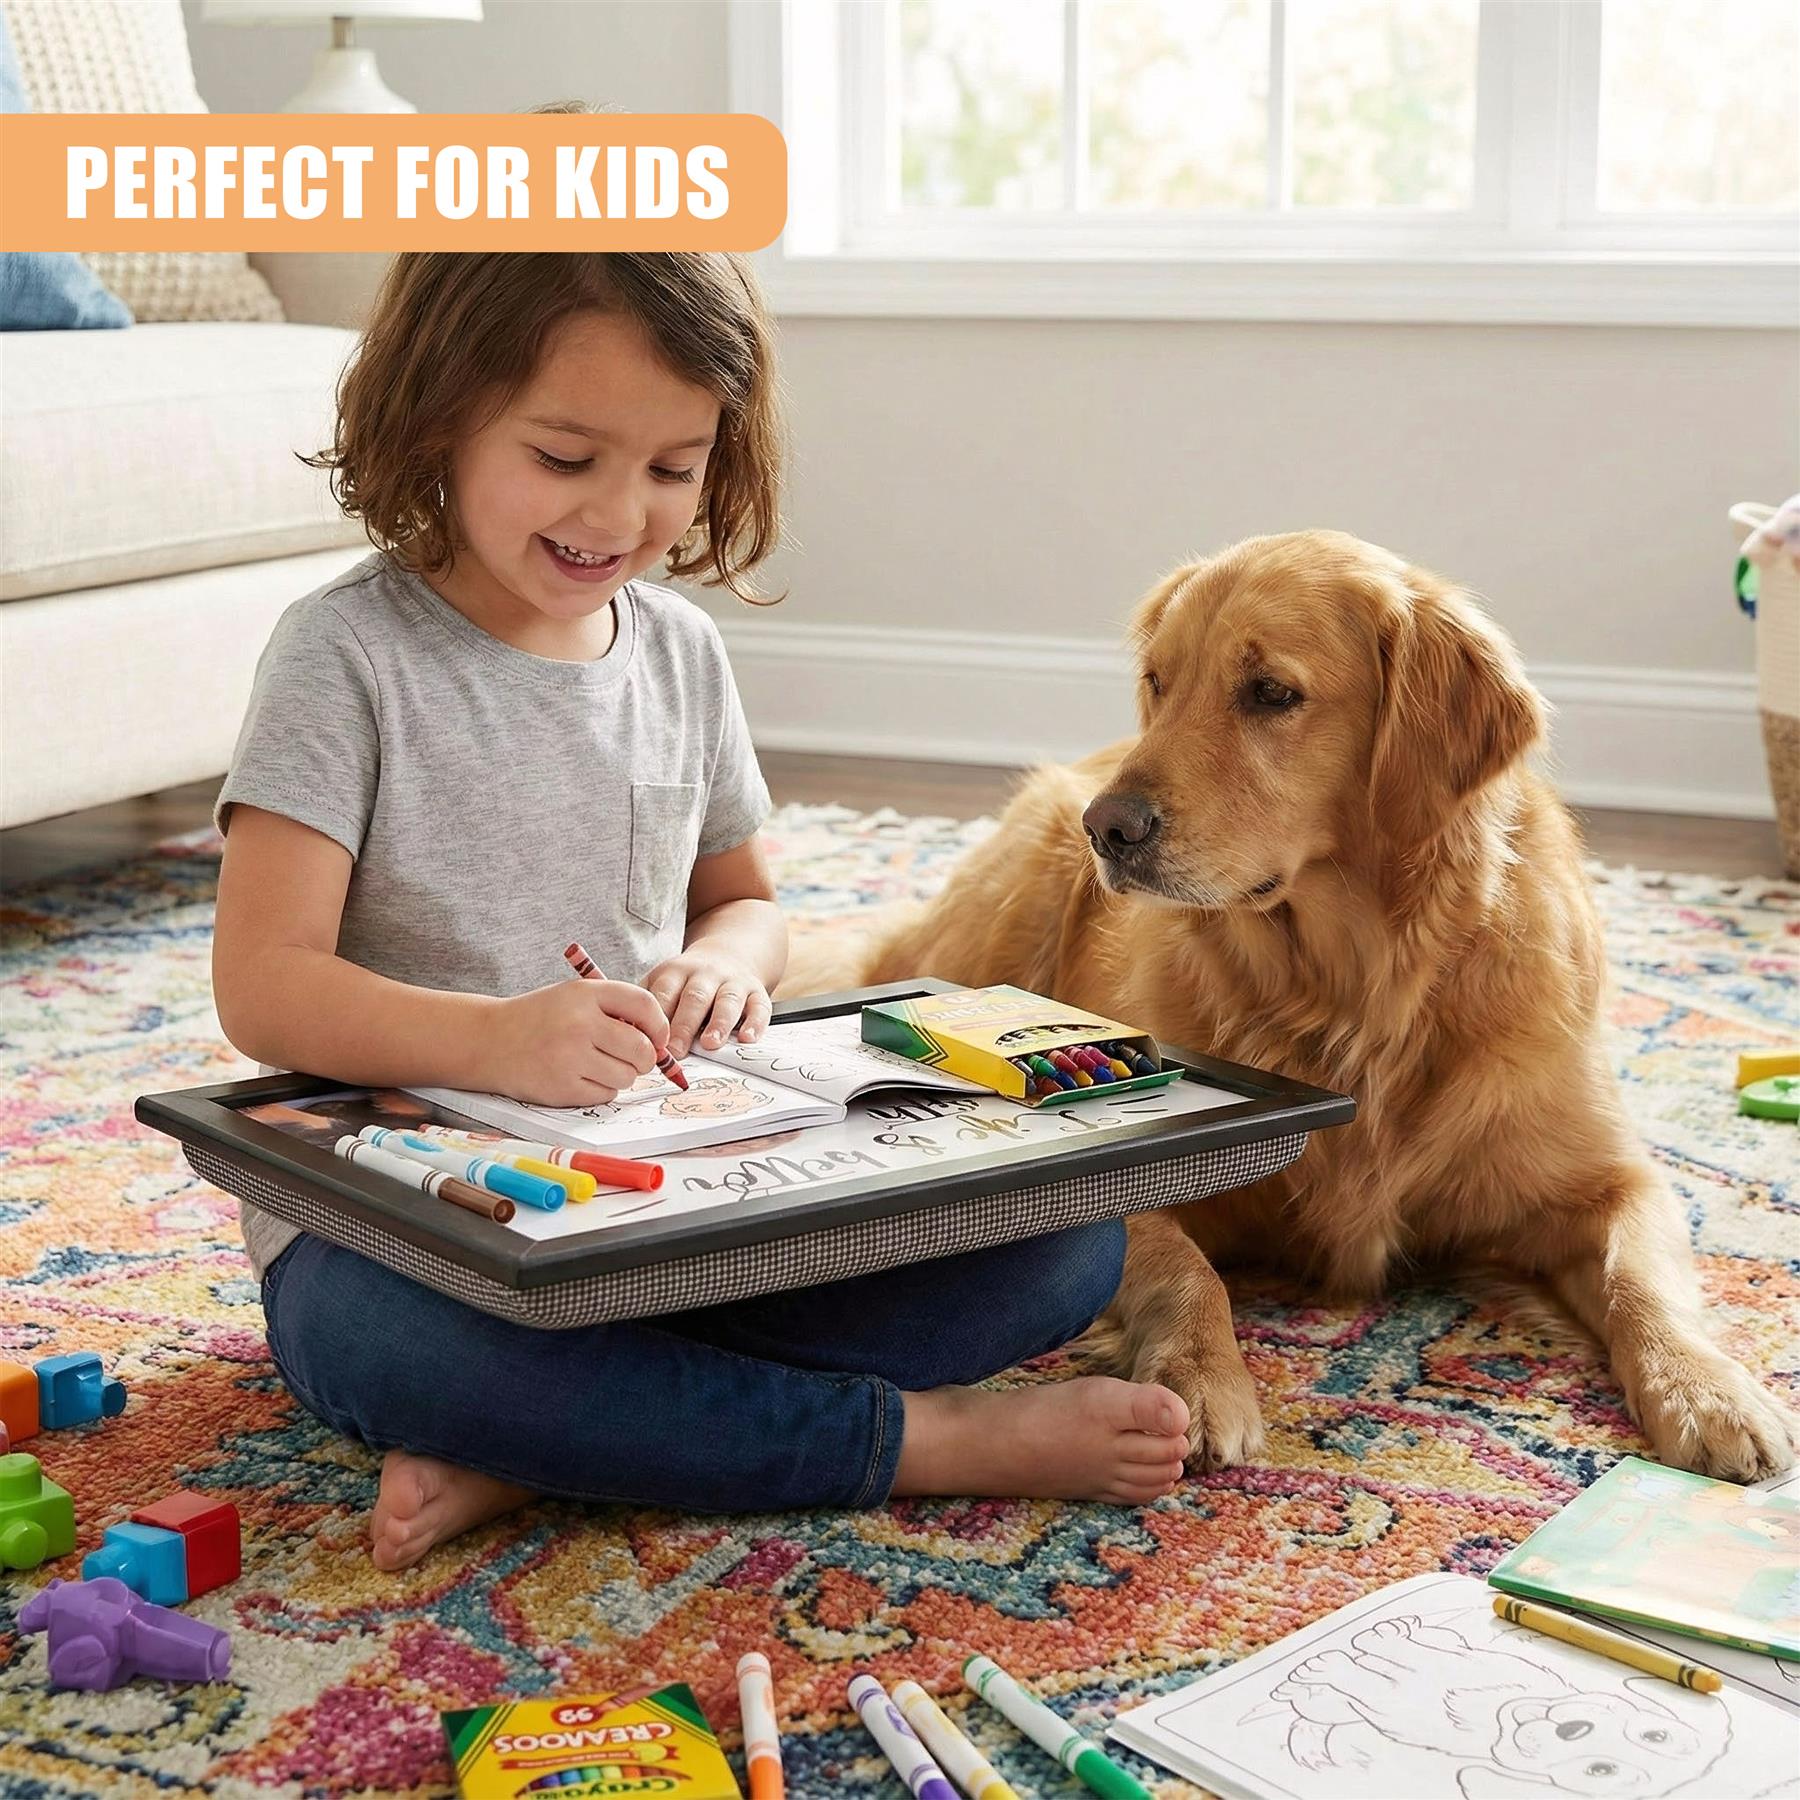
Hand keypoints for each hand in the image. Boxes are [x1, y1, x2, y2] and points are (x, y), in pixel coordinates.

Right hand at [482, 979, 670, 1105]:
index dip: (659, 1025)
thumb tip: (659, 1041)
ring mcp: (570, 1058)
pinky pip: (605, 1095)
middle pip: (642, 1049)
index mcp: (585, 994)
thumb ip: (615, 1010)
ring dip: (621, 1075)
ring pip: (627, 1076)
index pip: (644, 1006)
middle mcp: (579, 1024)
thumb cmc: (540, 1018)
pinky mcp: (562, 1088)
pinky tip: (581, 1077)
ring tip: (599, 1065)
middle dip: (645, 1058)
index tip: (657, 1037)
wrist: (488, 1041)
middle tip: (633, 1058)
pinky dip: (601, 1090)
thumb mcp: (574, 997)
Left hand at [643, 947, 771, 1057]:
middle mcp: (706, 974)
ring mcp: (733, 982)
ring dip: (719, 1023)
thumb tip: (624, 1036)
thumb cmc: (688, 981)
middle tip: (675, 1051)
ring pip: (727, 1001)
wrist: (730, 953)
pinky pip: (759, 1007)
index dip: (656, 1018)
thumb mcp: (663, 981)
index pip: (664, 993)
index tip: (649, 1044)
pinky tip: (747, 1038)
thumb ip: (647, 1006)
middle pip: (694, 998)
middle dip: (684, 1025)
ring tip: (711, 1044)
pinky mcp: (757, 992)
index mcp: (676, 972)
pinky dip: (755, 1023)